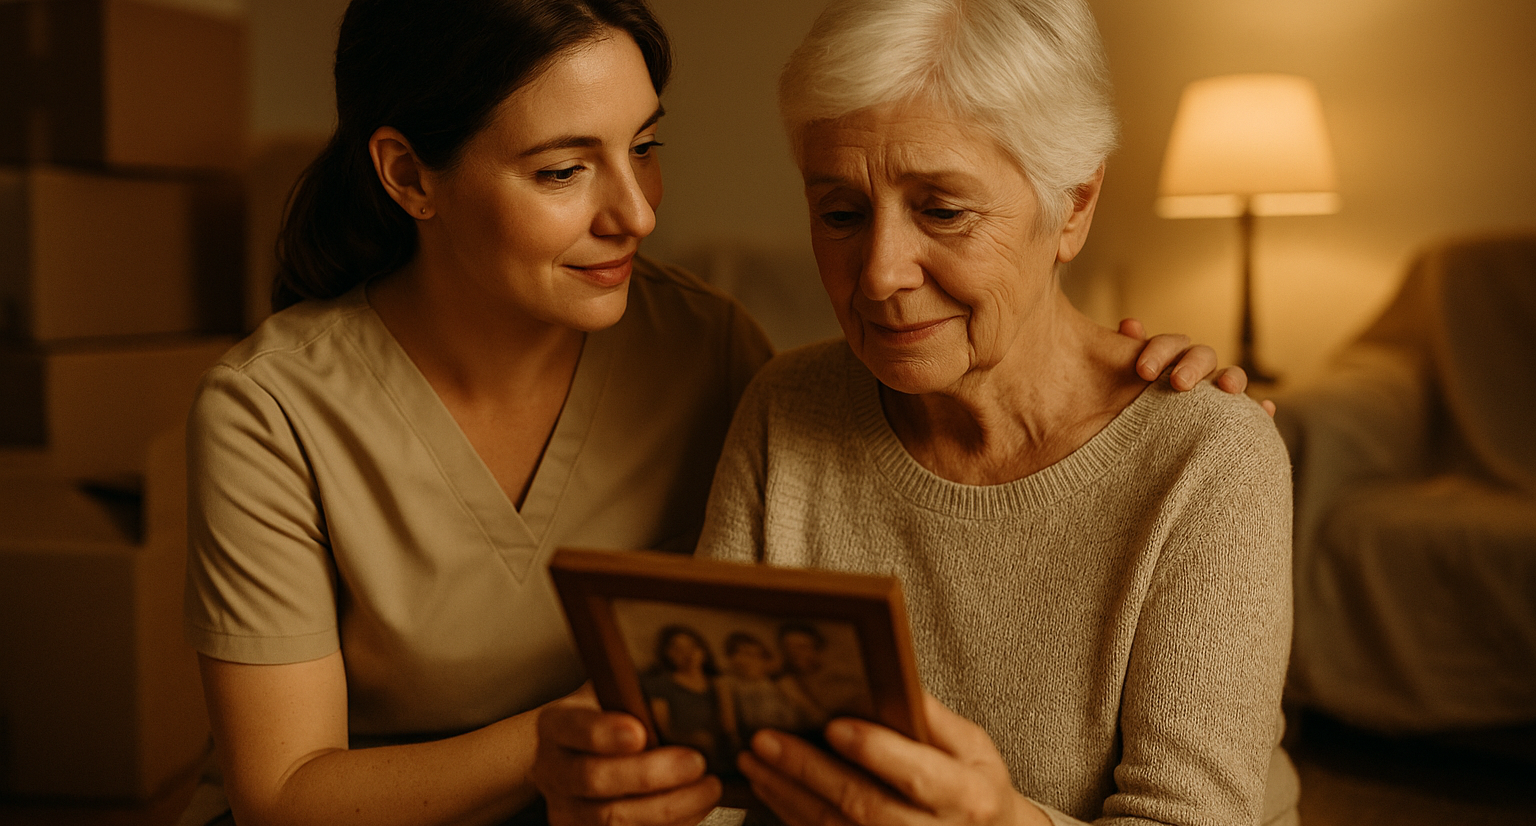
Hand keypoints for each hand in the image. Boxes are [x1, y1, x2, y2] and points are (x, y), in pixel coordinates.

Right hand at [533, 686, 720, 825]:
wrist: (567, 755)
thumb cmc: (600, 717)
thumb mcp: (606, 693)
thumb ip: (633, 689)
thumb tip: (684, 677)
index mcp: (555, 725)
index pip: (575, 729)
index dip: (605, 733)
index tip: (640, 731)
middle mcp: (553, 770)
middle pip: (594, 779)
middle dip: (650, 775)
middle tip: (695, 763)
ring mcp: (566, 809)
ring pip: (611, 819)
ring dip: (668, 808)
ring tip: (706, 789)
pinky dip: (669, 825)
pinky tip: (695, 810)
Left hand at [738, 695, 1049, 825]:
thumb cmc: (977, 792)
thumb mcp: (974, 749)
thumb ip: (935, 718)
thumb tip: (894, 679)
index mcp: (968, 796)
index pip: (917, 775)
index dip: (874, 752)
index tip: (834, 725)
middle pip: (864, 805)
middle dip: (809, 771)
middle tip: (767, 739)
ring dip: (788, 794)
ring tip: (755, 759)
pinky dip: (793, 814)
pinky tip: (770, 787)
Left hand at [1118, 318, 1275, 416]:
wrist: (1135, 447)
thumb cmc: (1126, 410)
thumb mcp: (1120, 385)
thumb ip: (1121, 356)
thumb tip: (1130, 324)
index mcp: (1169, 359)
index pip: (1170, 345)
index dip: (1159, 352)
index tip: (1143, 371)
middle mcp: (1197, 371)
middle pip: (1203, 356)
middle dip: (1193, 366)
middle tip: (1178, 383)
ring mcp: (1217, 394)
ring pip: (1234, 377)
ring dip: (1233, 378)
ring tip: (1226, 387)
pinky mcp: (1234, 418)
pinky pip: (1253, 412)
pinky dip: (1262, 409)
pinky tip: (1266, 410)